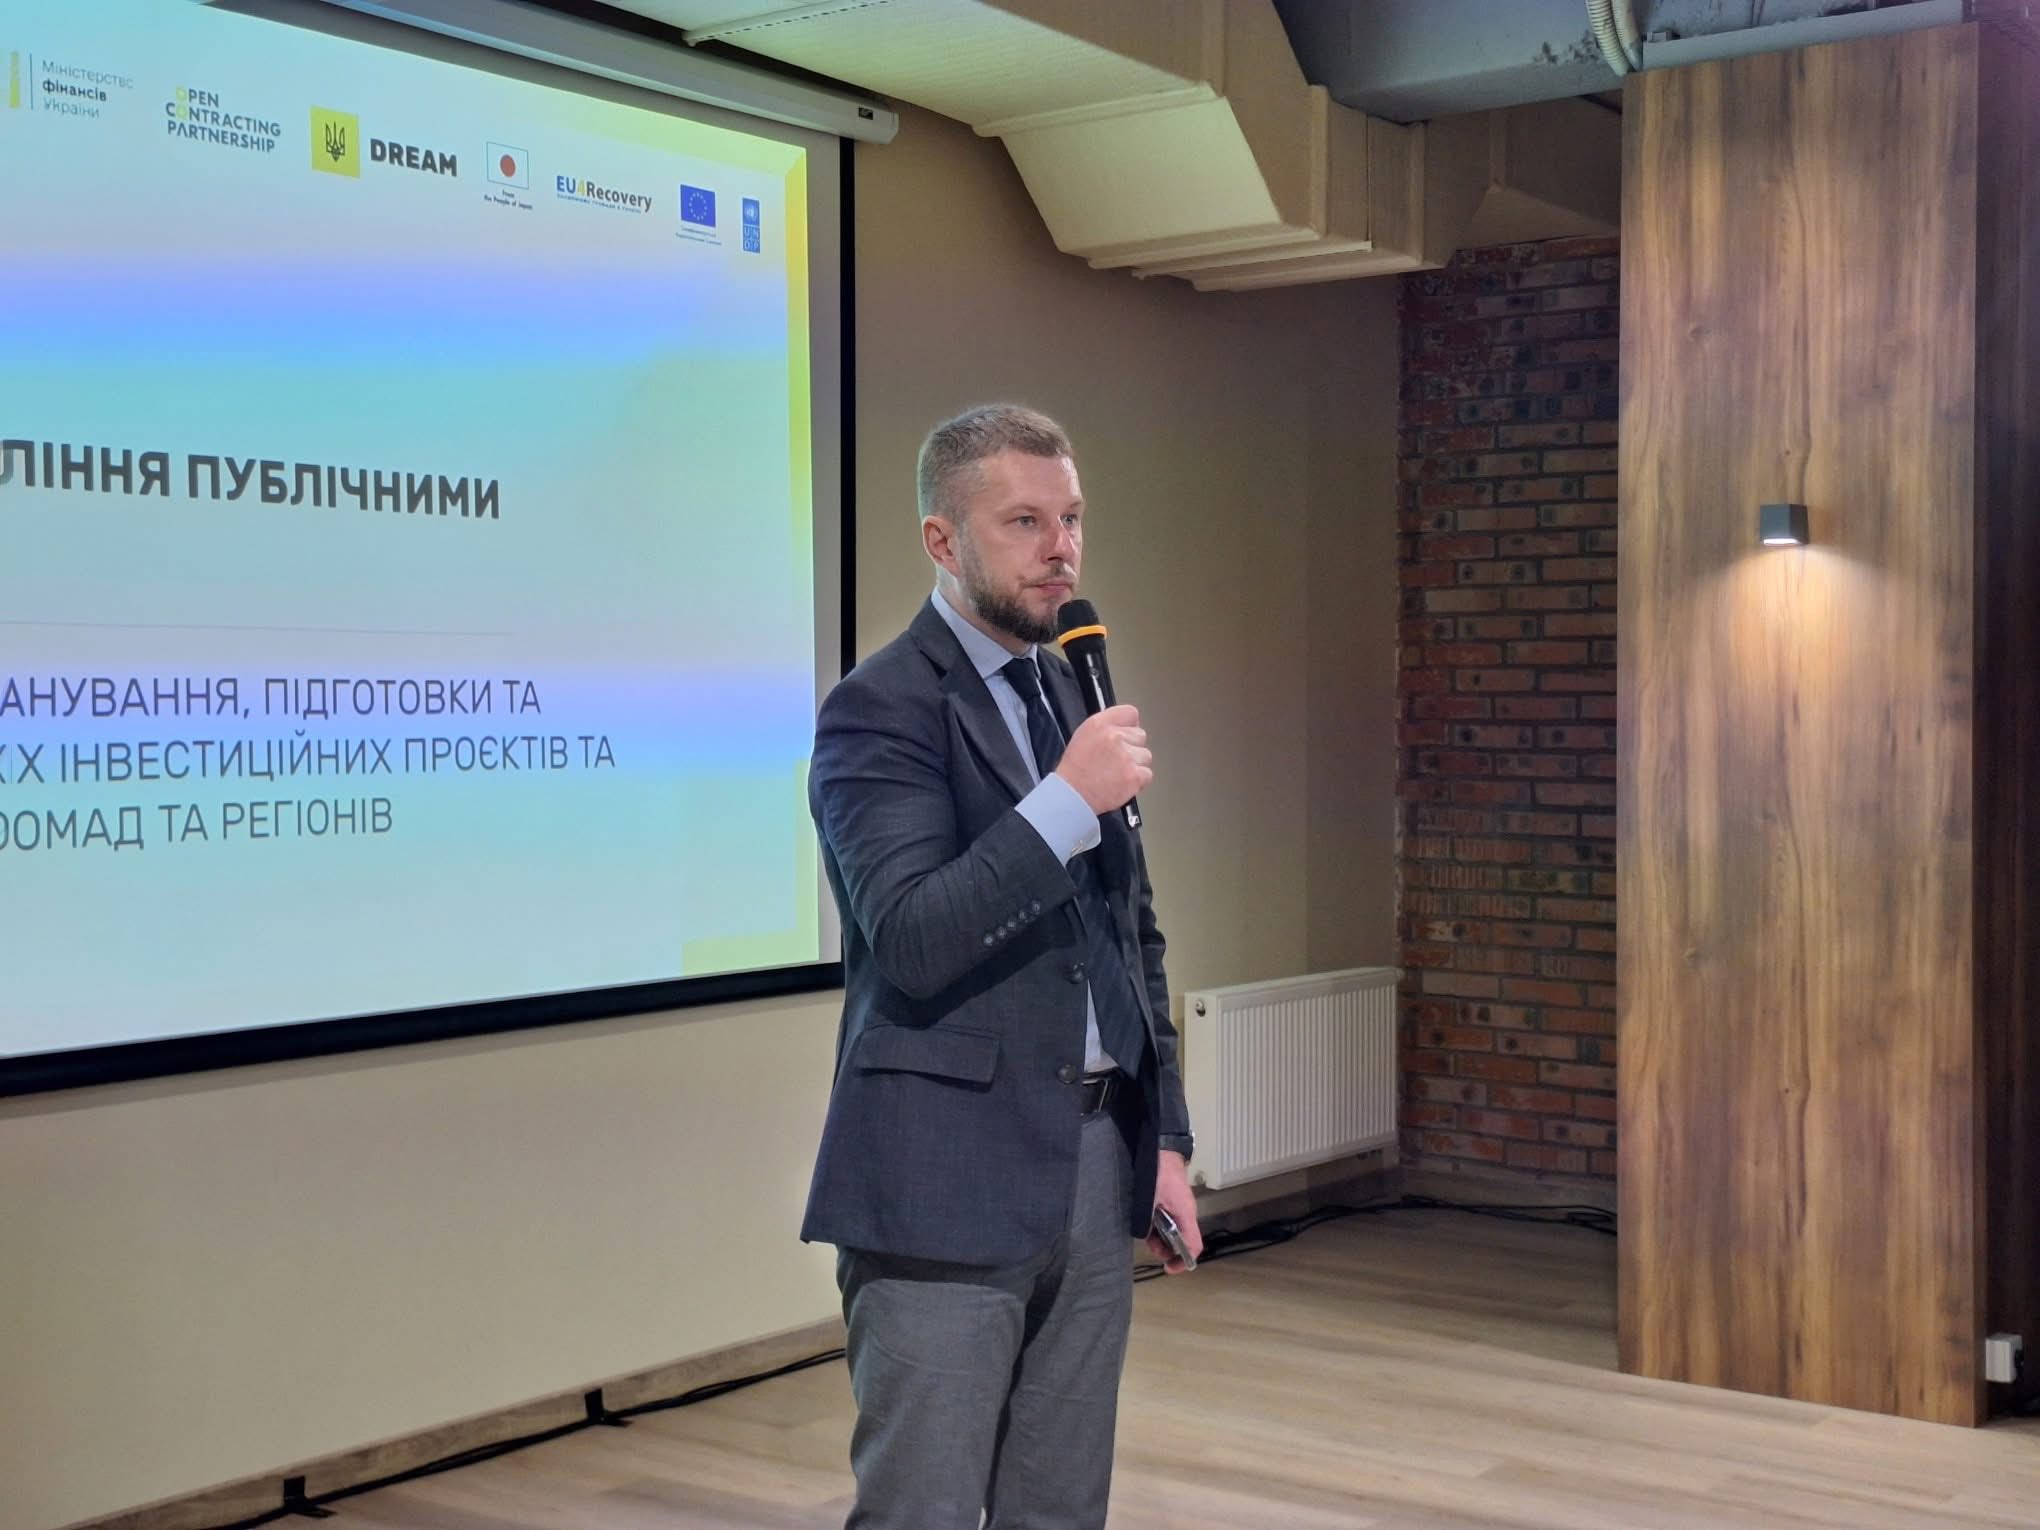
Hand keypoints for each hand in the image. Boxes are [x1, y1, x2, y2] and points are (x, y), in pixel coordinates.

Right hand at [1055, 704, 1150, 814]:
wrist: (1072, 796)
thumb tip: (1124, 727)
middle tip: (1117, 760)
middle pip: (1141, 735)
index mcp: (1100, 724)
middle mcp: (1114, 737)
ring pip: (1146, 756)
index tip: (1127, 735)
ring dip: (1136, 765)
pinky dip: (1138, 782)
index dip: (1130, 726)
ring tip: (1118, 773)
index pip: (1130, 713)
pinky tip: (1122, 783)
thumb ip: (1106, 727)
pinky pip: (1147, 774)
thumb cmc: (1075, 771)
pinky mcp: (1134, 776)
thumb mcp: (1083, 736)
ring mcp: (1126, 756)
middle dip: (1132, 747)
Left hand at [1146, 1150, 1202, 1274]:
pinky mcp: (1174, 1201)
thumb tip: (1146, 1237)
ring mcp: (1181, 1206)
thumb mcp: (1149, 1201)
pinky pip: (1171, 1220)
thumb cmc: (1158, 1173)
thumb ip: (1148, 1222)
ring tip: (1147, 1233)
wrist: (1162, 1149)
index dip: (1183, 1261)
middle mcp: (1187, 1212)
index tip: (1169, 1267)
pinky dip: (1160, 1226)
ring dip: (1161, 1237)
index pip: (1194, 1246)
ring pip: (1175, 1231)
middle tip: (1151, 1246)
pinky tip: (1148, 1221)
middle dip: (1167, 1249)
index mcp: (1185, 1214)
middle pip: (1183, 1241)